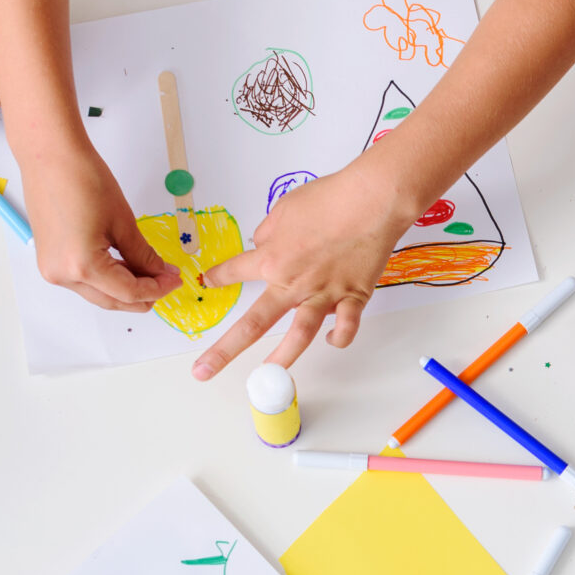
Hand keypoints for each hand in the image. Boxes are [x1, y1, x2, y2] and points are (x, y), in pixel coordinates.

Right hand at [20, 131, 184, 312]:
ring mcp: (52, 270)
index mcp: (82, 266)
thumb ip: (143, 255)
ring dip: (123, 287)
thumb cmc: (82, 179)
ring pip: (97, 293)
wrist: (50, 156)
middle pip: (111, 300)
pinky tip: (124, 266)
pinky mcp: (49, 261)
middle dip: (142, 294)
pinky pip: (83, 280)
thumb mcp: (123, 222)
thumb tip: (160, 273)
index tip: (173, 280)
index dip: (156, 289)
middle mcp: (62, 275)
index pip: (128, 292)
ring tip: (149, 271)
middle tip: (165, 281)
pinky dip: (105, 278)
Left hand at [193, 152, 416, 379]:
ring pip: (299, 335)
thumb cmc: (329, 198)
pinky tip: (333, 340)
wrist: (371, 201)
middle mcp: (292, 283)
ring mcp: (323, 294)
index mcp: (272, 258)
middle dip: (224, 350)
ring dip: (283, 358)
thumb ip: (269, 232)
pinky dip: (340, 336)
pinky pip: (346, 326)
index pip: (235, 271)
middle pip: (253, 324)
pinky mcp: (353, 296)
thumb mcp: (285, 208)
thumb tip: (263, 243)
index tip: (207, 281)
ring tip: (269, 376)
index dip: (218, 276)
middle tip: (203, 371)